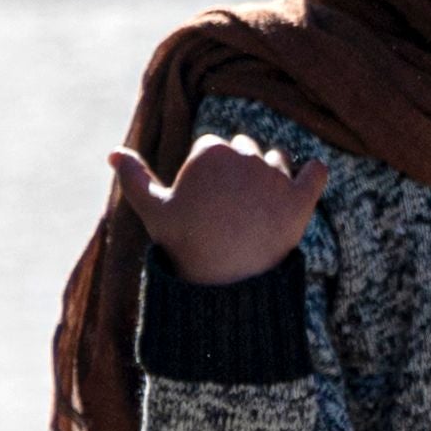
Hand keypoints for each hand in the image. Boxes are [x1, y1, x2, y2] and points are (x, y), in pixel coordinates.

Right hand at [108, 137, 327, 287]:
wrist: (223, 283)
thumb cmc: (185, 243)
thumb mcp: (153, 209)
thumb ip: (133, 177)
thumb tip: (113, 152)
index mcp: (211, 150)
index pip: (211, 147)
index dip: (203, 171)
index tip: (201, 195)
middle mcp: (247, 156)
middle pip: (244, 149)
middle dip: (236, 169)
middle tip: (227, 203)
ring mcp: (277, 177)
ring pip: (277, 160)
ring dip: (269, 174)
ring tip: (254, 206)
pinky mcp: (302, 198)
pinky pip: (317, 172)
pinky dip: (313, 174)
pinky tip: (308, 178)